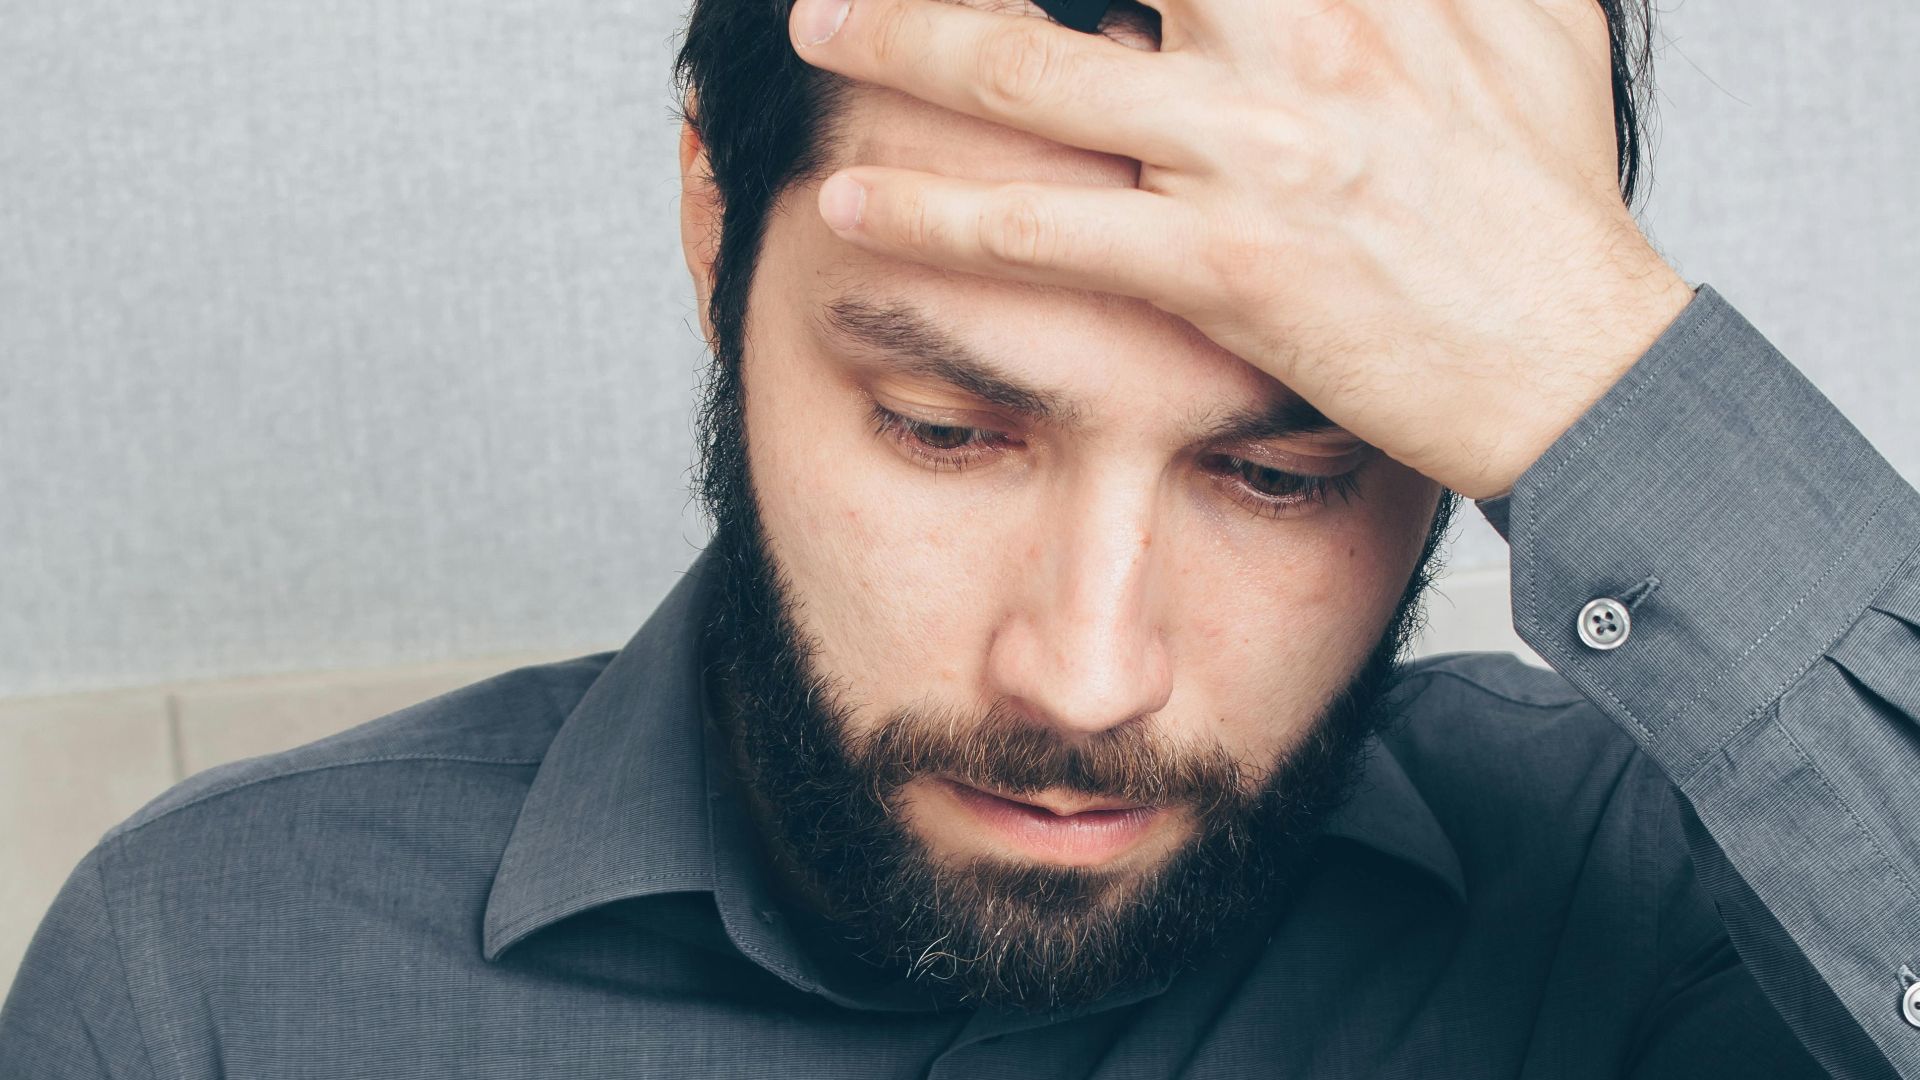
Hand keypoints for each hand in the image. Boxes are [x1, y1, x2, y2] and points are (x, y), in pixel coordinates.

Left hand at [788, 0, 1695, 499]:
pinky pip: (1045, 232)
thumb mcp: (1529, 17)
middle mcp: (1296, 40)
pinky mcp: (1226, 269)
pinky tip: (851, 199)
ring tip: (816, 26)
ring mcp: (1253, 152)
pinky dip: (933, 212)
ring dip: (900, 39)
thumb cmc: (1545, 195)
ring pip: (1030, 74)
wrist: (1580, 362)